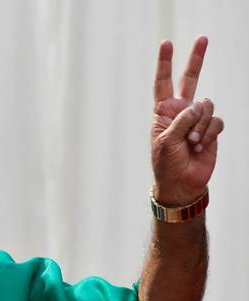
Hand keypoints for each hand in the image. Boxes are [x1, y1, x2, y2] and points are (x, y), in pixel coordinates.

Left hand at [150, 36, 223, 205]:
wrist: (182, 182)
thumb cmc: (166, 163)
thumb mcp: (166, 141)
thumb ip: (180, 121)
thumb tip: (198, 106)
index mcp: (163, 111)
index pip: (163, 83)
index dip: (165, 64)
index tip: (166, 44)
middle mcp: (181, 111)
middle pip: (190, 79)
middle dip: (196, 59)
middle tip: (202, 38)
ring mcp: (198, 119)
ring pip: (207, 105)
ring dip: (200, 125)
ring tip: (192, 143)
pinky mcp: (212, 129)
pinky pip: (216, 121)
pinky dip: (209, 133)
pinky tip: (201, 145)